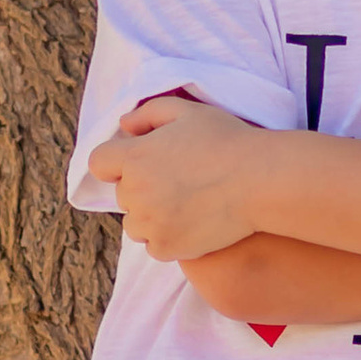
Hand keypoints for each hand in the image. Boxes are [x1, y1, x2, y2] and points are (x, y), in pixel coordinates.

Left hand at [87, 94, 268, 263]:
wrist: (262, 181)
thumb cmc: (228, 141)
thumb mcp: (188, 112)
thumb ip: (149, 113)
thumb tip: (124, 126)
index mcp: (134, 157)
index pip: (99, 163)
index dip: (117, 161)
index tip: (142, 162)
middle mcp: (135, 192)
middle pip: (122, 195)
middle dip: (142, 188)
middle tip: (179, 181)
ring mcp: (149, 224)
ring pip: (135, 224)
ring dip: (151, 217)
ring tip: (187, 204)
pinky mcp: (167, 247)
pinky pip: (154, 246)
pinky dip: (168, 239)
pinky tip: (194, 222)